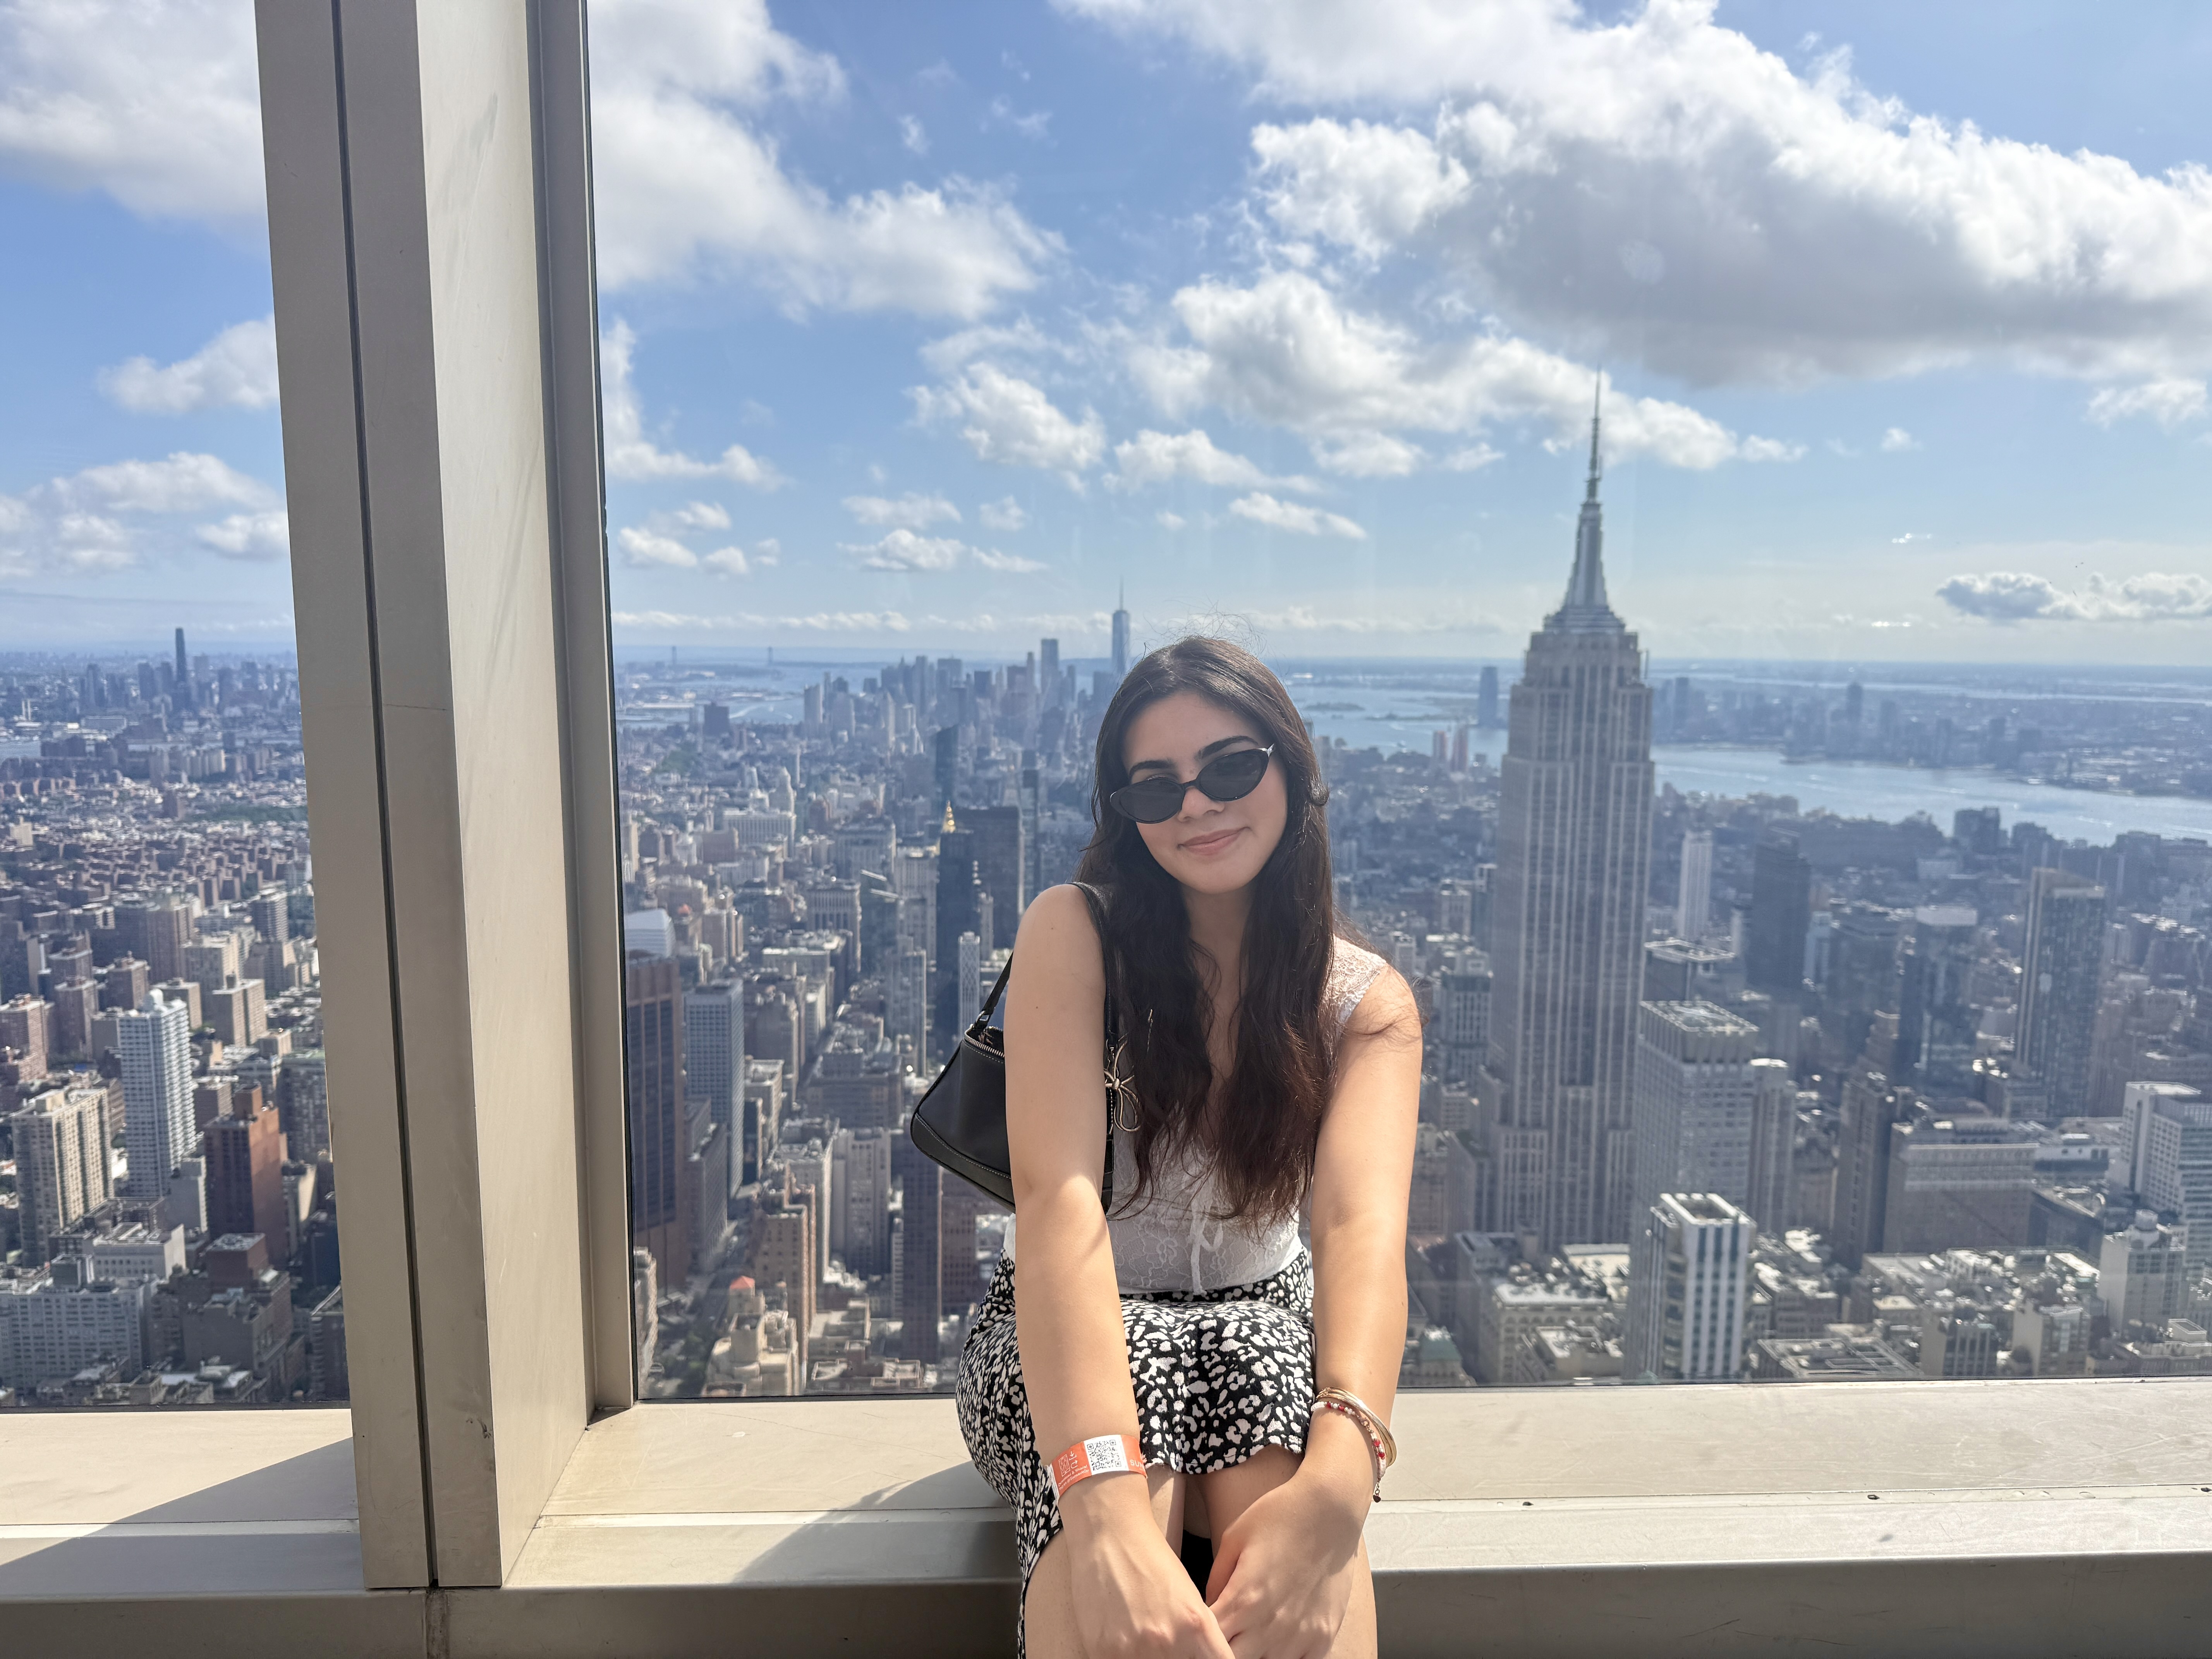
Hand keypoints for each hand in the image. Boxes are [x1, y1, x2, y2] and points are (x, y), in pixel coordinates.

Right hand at [1062, 1477, 1235, 1658]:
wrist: (1109, 1533)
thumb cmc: (1152, 1560)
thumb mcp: (1191, 1598)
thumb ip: (1201, 1639)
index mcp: (1195, 1625)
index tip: (1205, 1657)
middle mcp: (1166, 1641)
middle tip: (1174, 1648)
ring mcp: (1132, 1649)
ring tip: (1146, 1641)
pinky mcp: (1101, 1650)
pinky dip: (1126, 1658)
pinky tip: (1126, 1640)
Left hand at [1203, 1434, 1368, 1656]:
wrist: (1331, 1508)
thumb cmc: (1281, 1516)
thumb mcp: (1233, 1539)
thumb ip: (1215, 1581)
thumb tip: (1207, 1610)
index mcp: (1244, 1598)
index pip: (1210, 1639)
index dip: (1200, 1636)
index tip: (1199, 1626)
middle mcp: (1272, 1624)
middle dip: (1221, 1648)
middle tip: (1220, 1632)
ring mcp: (1301, 1635)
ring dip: (1251, 1653)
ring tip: (1247, 1635)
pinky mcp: (1323, 1636)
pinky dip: (1283, 1658)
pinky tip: (1276, 1643)